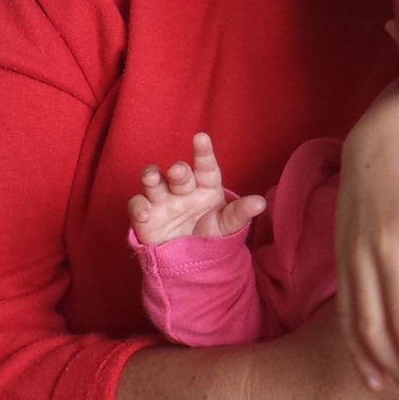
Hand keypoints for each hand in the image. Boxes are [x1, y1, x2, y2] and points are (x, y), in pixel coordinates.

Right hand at [128, 132, 266, 244]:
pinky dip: (138, 206)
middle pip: (179, 174)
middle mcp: (182, 189)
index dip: (203, 152)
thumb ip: (240, 214)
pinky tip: (144, 213)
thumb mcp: (227, 226)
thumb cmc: (211, 235)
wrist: (190, 261)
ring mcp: (162, 201)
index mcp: (205, 186)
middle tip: (179, 171)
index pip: (205, 166)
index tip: (201, 137)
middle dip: (178, 170)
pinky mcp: (145, 216)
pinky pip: (137, 205)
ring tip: (152, 178)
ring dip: (151, 177)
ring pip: (153, 181)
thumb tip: (261, 203)